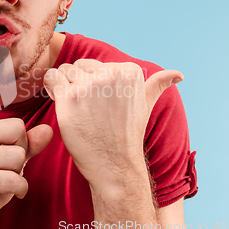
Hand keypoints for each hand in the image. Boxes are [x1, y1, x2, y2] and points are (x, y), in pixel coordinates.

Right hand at [0, 37, 52, 228]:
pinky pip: (13, 177)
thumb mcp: (10, 164)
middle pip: (18, 129)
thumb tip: (48, 130)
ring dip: (18, 174)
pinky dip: (17, 190)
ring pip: (18, 155)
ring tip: (3, 181)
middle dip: (21, 153)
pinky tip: (4, 194)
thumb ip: (28, 145)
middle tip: (7, 168)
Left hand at [43, 59, 182, 186]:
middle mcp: (111, 74)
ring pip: (63, 70)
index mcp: (129, 71)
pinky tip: (61, 104)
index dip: (90, 82)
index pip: (94, 64)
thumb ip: (157, 85)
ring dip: (63, 87)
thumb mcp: (145, 106)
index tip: (97, 103)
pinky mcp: (71, 97)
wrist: (114, 165)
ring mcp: (90, 86)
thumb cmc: (126, 135)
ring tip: (75, 108)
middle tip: (85, 107)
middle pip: (77, 66)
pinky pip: (51, 77)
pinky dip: (51, 88)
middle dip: (76, 83)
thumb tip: (178, 74)